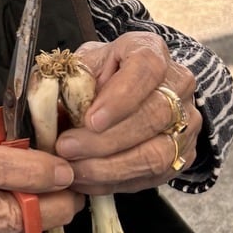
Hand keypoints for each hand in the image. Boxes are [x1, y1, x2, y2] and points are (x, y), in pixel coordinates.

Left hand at [54, 32, 199, 194]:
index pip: (146, 69)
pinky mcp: (183, 154)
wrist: (126, 88)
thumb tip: (45, 105)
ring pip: (157, 153)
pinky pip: (153, 176)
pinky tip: (86, 181)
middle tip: (67, 149)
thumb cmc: (100, 74)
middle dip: (105, 140)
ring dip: (109, 168)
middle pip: (153, 116)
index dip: (120, 97)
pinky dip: (115, 182)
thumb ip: (67, 80)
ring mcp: (186, 121)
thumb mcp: (81, 65)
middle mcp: (177, 84)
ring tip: (73, 171)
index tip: (90, 119)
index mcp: (150, 50)